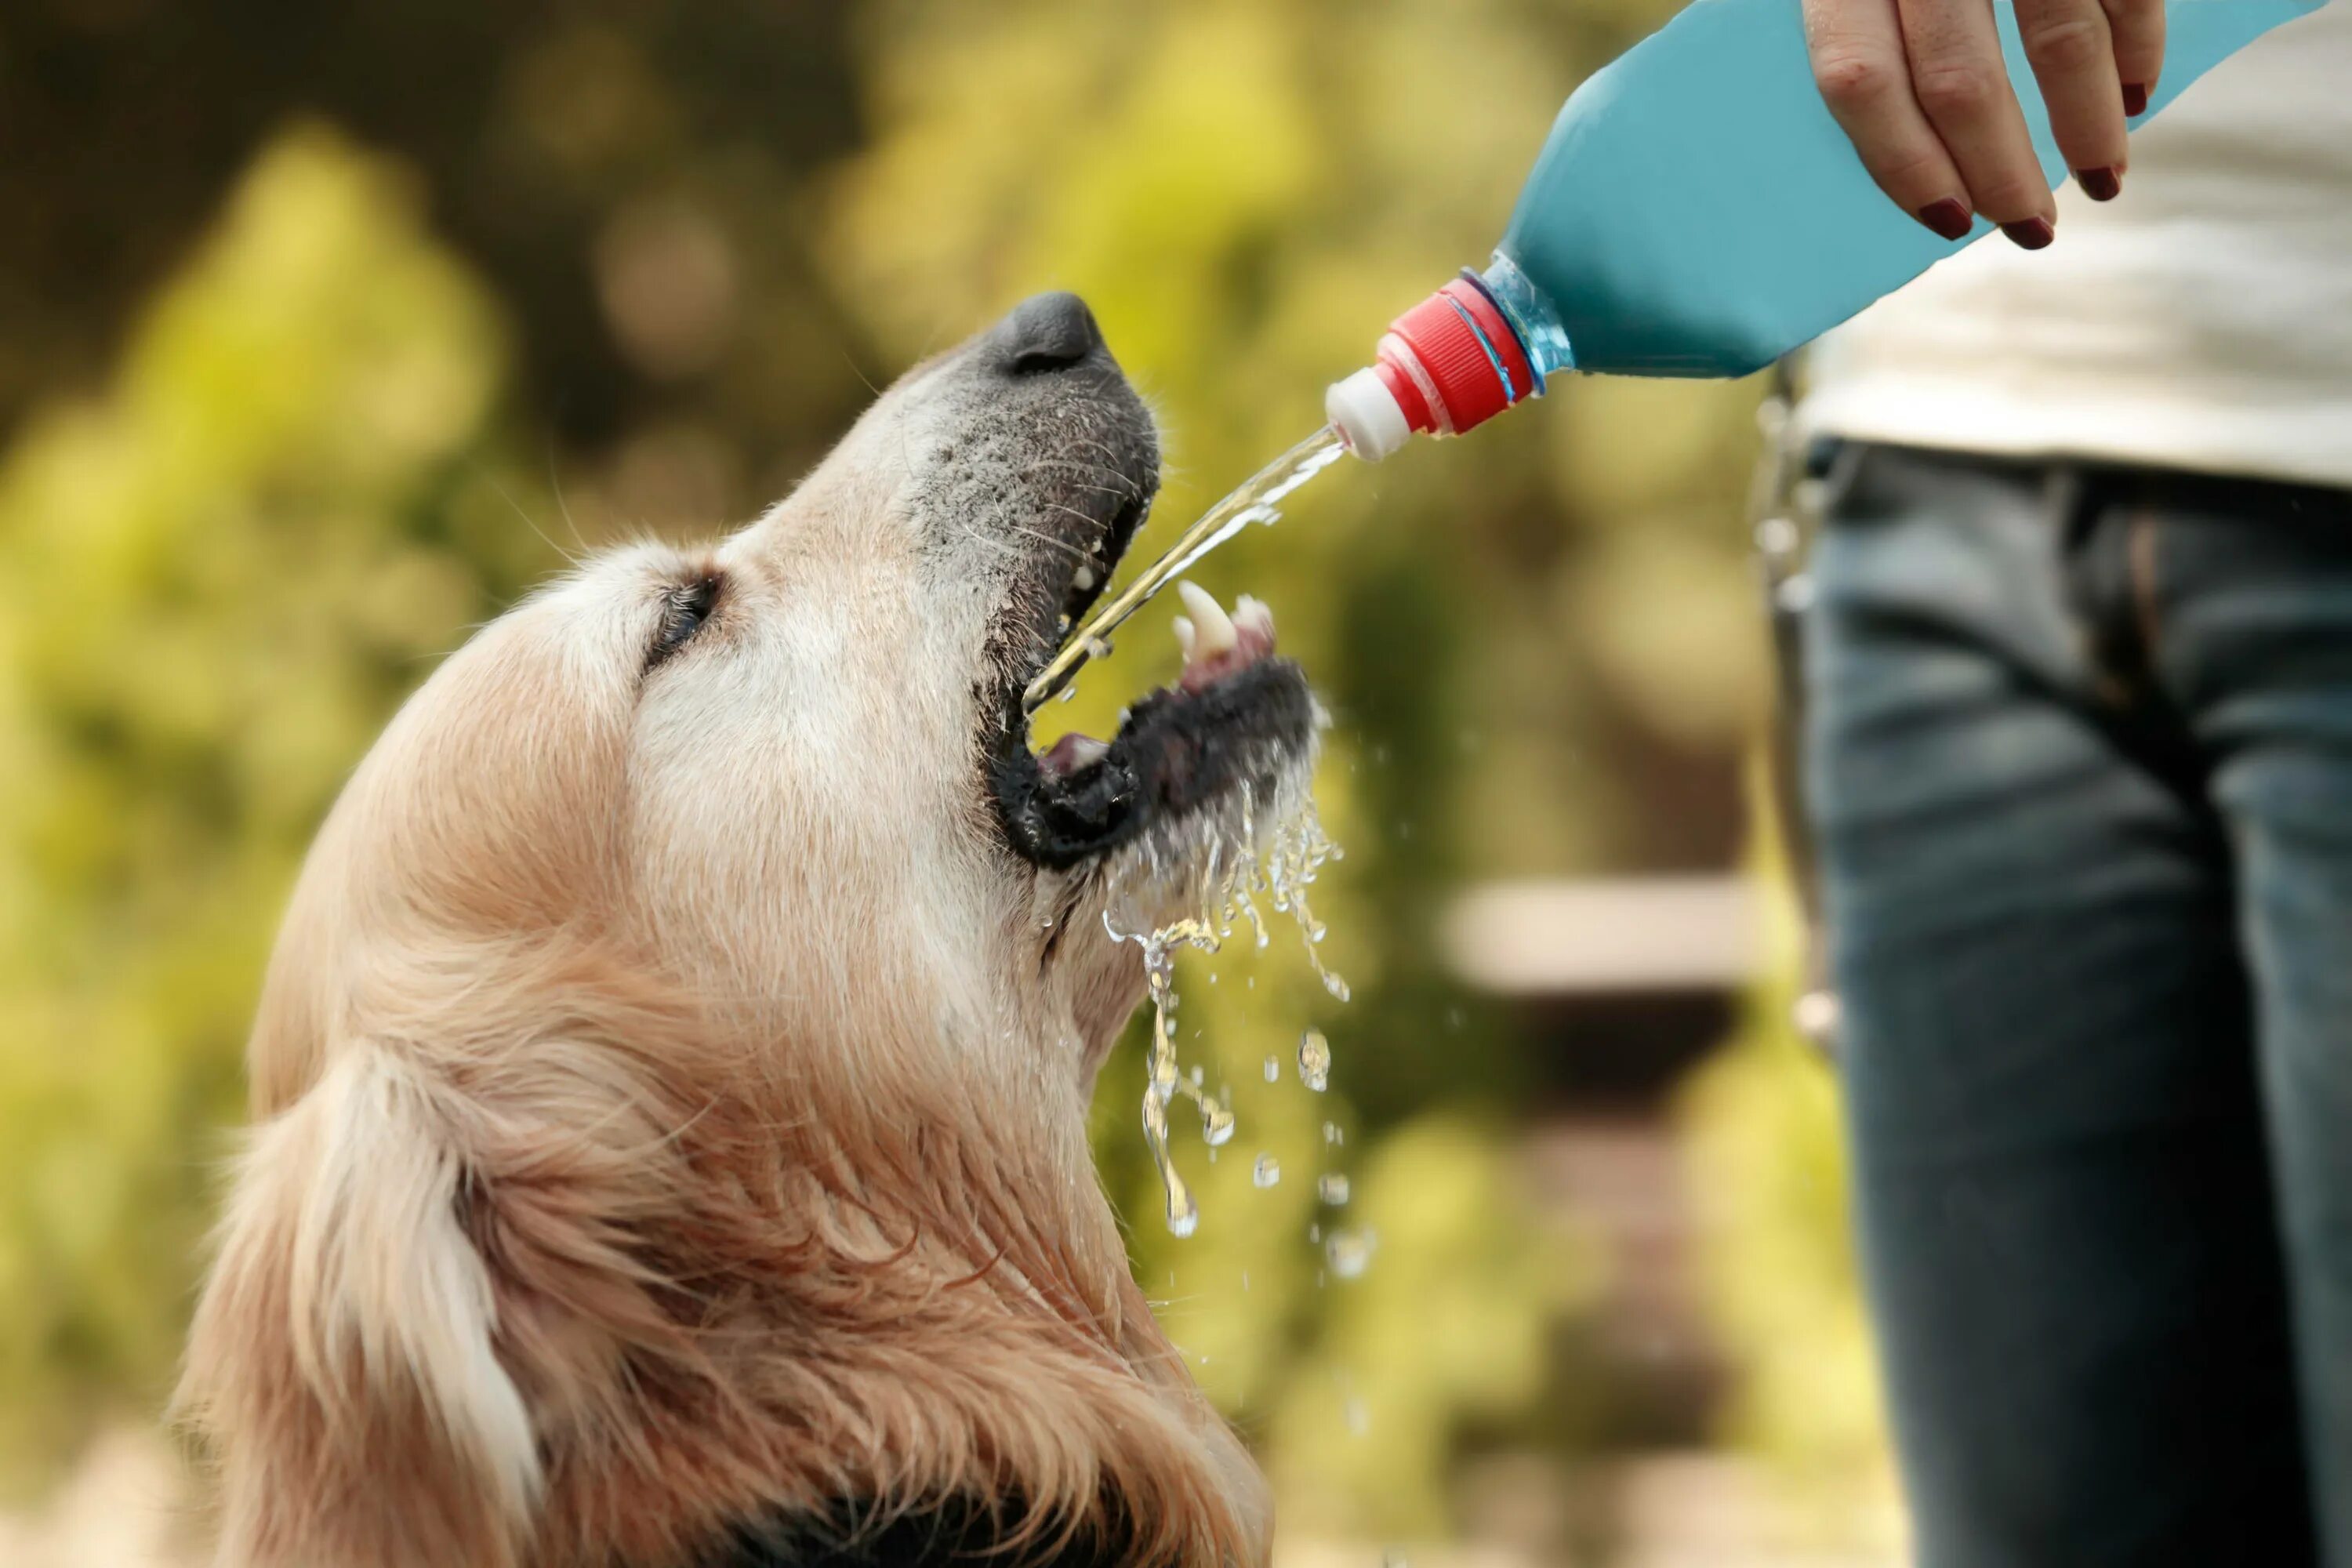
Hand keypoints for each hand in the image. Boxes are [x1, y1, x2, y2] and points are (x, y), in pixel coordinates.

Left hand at [1802, 0, 2164, 248]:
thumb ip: (1865, 27)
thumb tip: (1912, 146)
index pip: (1859, 79)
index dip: (1901, 163)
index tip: (1946, 220)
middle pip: (1958, 78)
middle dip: (2003, 169)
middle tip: (2031, 227)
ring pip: (2057, 36)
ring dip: (2089, 121)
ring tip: (2104, 176)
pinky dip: (2137, 41)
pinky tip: (2136, 90)